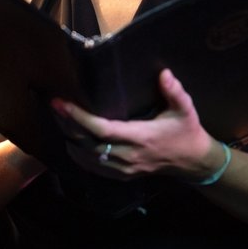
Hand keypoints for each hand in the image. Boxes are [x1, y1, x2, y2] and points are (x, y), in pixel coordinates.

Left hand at [51, 68, 215, 180]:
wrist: (193, 162)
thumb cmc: (186, 132)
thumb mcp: (185, 109)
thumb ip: (174, 91)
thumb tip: (163, 73)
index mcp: (141, 137)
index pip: (102, 129)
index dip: (80, 118)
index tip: (63, 104)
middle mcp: (128, 155)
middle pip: (88, 144)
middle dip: (68, 125)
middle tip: (55, 106)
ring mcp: (124, 168)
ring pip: (88, 158)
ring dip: (71, 140)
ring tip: (60, 120)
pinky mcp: (123, 175)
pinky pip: (94, 168)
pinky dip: (79, 156)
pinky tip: (71, 143)